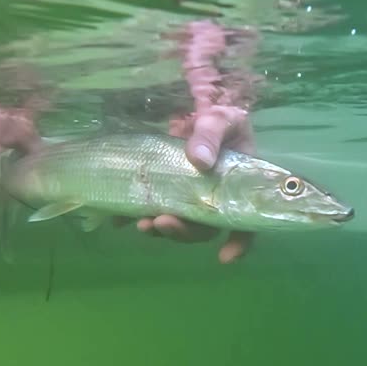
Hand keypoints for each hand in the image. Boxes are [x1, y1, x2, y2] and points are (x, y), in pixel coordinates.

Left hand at [129, 104, 254, 263]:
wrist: (194, 108)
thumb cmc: (218, 115)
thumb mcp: (219, 118)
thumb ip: (210, 135)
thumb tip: (200, 160)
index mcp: (239, 186)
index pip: (246, 220)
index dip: (239, 241)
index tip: (225, 257)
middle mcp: (215, 198)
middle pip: (205, 228)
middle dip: (184, 232)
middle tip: (162, 223)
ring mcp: (189, 197)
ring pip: (179, 223)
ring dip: (161, 228)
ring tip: (142, 224)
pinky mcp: (165, 191)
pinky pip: (153, 209)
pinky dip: (136, 216)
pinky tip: (120, 218)